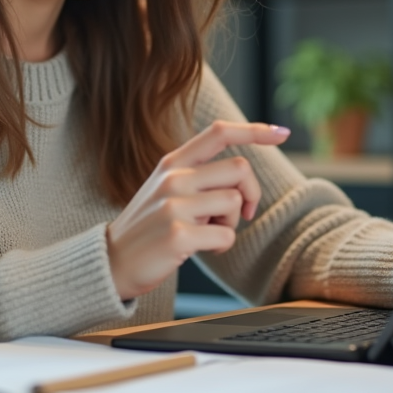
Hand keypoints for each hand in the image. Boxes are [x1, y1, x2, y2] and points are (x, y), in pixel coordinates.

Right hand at [106, 121, 289, 300]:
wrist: (111, 262)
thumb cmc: (149, 227)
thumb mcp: (166, 188)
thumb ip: (198, 175)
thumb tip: (243, 174)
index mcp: (173, 162)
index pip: (219, 132)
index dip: (254, 130)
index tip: (281, 132)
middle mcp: (173, 178)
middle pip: (240, 169)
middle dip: (250, 194)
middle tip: (240, 214)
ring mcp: (174, 205)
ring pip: (235, 203)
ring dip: (233, 224)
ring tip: (209, 233)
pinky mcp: (177, 235)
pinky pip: (226, 236)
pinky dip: (223, 246)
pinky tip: (203, 249)